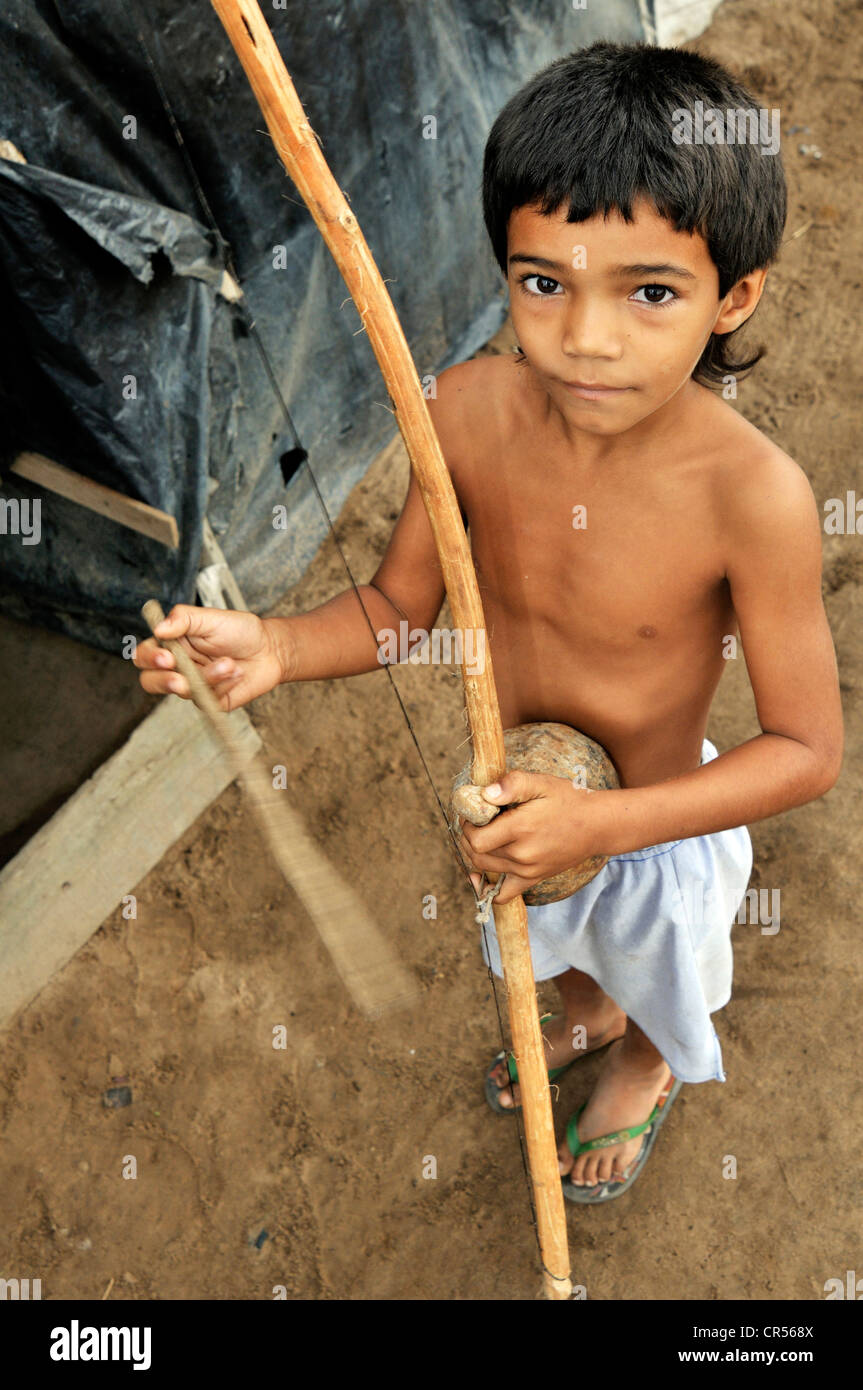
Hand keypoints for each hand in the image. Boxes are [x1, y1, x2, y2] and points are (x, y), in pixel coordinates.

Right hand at [134, 605, 285, 710]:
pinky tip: (238, 673)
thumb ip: (183, 619)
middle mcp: (178, 667)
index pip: (145, 655)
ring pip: (184, 692)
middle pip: (151, 682)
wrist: (270, 649)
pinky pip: (207, 700)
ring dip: (209, 677)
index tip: (166, 657)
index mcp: (172, 645)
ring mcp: (193, 686)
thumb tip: (159, 628)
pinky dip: (224, 685)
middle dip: (164, 682)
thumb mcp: (211, 617)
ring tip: (230, 663)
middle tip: (181, 679)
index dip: (149, 658)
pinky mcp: (210, 700)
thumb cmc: (240, 631)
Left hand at [459, 770, 611, 905]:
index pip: (476, 839)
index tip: (473, 812)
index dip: (467, 825)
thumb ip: (511, 784)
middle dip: (467, 836)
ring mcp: (527, 870)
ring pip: (485, 868)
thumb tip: (484, 794)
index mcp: (520, 829)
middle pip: (476, 854)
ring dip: (475, 853)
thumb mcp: (541, 783)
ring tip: (482, 835)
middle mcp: (522, 855)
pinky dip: (487, 887)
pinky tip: (481, 876)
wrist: (597, 825)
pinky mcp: (533, 879)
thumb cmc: (568, 800)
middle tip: (474, 821)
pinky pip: (503, 894)